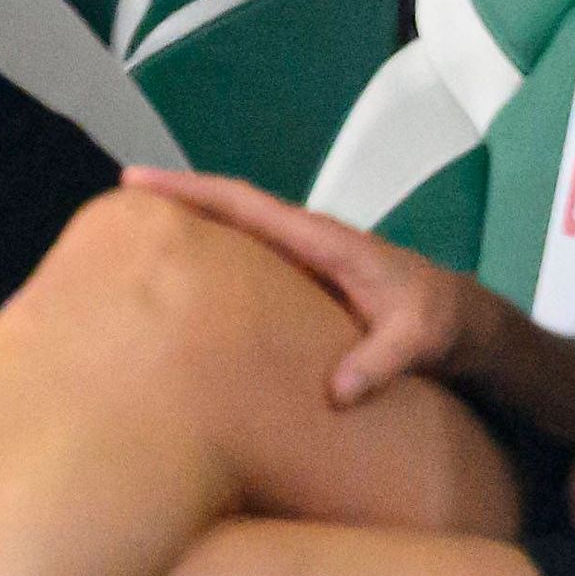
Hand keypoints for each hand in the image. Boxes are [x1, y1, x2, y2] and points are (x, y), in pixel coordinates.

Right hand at [119, 164, 499, 409]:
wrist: (461, 322)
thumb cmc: (440, 323)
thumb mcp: (418, 341)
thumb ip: (380, 362)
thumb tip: (335, 392)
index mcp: (321, 240)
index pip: (246, 205)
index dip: (190, 191)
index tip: (136, 183)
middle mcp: (304, 240)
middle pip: (228, 209)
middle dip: (173, 200)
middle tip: (112, 206)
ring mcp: (300, 259)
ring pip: (234, 232)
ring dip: (189, 228)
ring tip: (133, 242)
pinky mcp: (298, 280)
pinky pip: (244, 260)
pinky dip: (209, 257)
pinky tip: (181, 280)